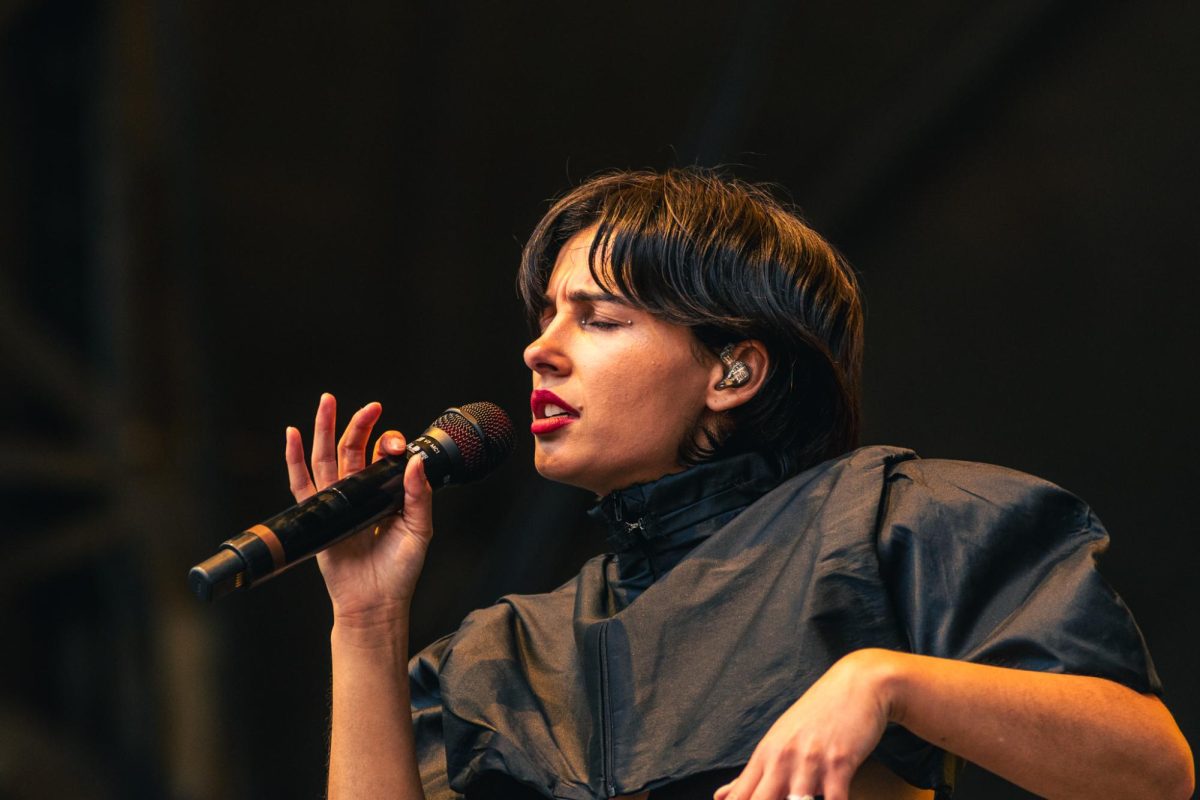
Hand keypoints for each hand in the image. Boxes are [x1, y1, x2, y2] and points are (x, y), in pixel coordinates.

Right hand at [284, 393, 432, 628]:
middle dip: (359, 424)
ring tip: (327, 402)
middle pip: (354, 449)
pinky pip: (302, 484)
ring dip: (325, 429)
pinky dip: (294, 459)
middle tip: (369, 406)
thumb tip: (414, 463)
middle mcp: (360, 492)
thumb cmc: (398, 570)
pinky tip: (291, 435)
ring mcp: (337, 501)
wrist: (376, 602)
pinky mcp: (318, 515)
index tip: (397, 444)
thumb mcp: (419, 530)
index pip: (383, 457)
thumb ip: (418, 496)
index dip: (389, 444)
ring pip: (327, 458)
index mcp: (385, 492)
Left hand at [714, 649, 897, 799]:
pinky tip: (834, 799)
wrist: (856, 685)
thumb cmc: (817, 715)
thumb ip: (752, 774)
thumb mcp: (779, 739)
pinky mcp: (840, 763)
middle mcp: (783, 758)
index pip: (740, 795)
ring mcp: (810, 761)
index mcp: (765, 754)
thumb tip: (721, 796)